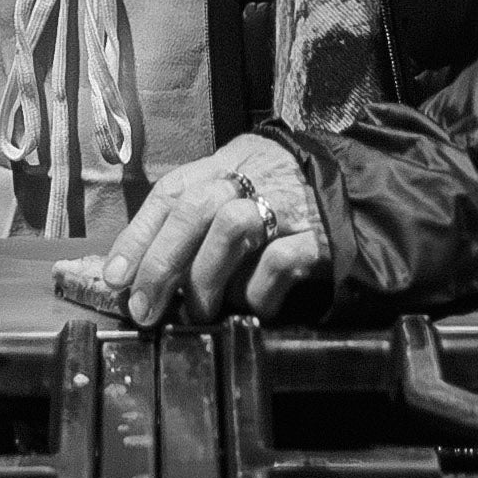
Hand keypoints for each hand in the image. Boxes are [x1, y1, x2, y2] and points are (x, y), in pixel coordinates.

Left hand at [103, 136, 325, 327]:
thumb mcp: (241, 182)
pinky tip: (251, 308)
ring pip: (231, 230)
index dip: (138, 235)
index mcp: (227, 164)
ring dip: (206, 279)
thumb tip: (140, 268)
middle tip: (144, 307)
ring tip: (198, 313)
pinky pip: (277, 264)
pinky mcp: (317, 237)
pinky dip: (257, 293)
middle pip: (195, 209)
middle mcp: (253, 179)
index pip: (172, 191)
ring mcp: (286, 206)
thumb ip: (198, 214)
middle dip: (161, 262)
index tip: (116, 277)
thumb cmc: (286, 192)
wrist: (361, 188)